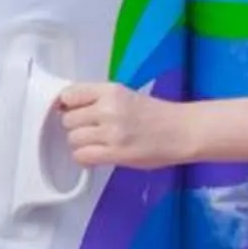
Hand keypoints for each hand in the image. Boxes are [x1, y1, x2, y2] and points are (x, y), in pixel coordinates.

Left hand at [57, 81, 195, 169]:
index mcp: (110, 90)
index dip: (67, 106)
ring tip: (96, 144)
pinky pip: (82, 156)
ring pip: (73, 139)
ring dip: (81, 144)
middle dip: (76, 127)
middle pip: (68, 119)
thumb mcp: (124, 96)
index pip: (69, 94)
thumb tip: (65, 107)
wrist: (182, 131)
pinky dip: (85, 158)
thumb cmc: (154, 114)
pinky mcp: (116, 153)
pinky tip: (96, 155)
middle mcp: (108, 108)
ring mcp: (112, 132)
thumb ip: (97, 99)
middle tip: (91, 131)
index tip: (73, 112)